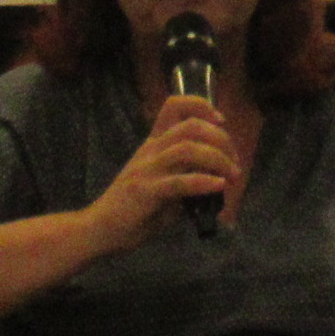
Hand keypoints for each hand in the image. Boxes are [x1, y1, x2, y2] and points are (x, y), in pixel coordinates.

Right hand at [89, 95, 236, 250]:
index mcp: (153, 144)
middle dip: (221, 140)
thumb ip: (186, 180)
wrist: (100, 229)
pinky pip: (179, 182)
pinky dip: (203, 181)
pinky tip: (218, 186)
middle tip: (234, 163)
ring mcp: (147, 169)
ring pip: (187, 149)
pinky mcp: (146, 192)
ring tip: (232, 176)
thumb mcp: (163, 188)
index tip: (221, 121)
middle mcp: (151, 150)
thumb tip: (217, 183)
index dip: (201, 106)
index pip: (173, 106)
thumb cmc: (132, 209)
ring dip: (217, 159)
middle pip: (190, 127)